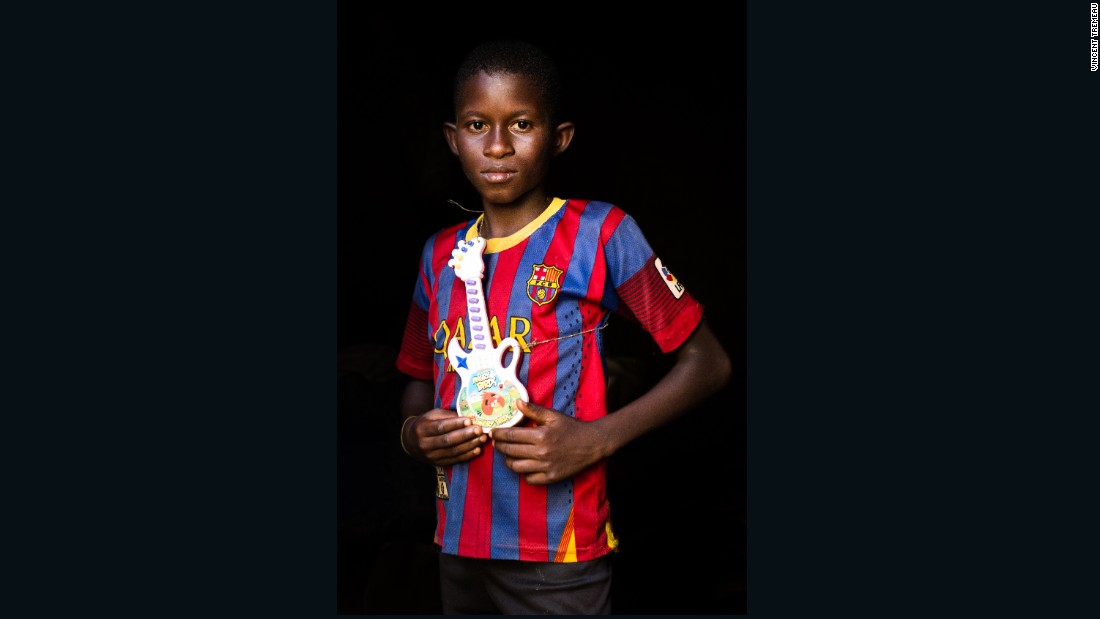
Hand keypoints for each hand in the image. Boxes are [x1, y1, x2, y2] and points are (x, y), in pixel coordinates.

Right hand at [405, 408, 487, 465]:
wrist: (411, 441)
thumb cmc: (426, 424)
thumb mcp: (432, 415)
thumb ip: (448, 416)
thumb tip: (468, 416)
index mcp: (422, 429)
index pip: (441, 427)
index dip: (456, 424)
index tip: (470, 419)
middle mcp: (425, 444)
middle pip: (447, 440)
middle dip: (465, 435)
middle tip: (480, 430)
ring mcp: (430, 456)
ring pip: (452, 451)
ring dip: (469, 445)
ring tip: (482, 438)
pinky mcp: (437, 464)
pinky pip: (454, 460)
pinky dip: (467, 456)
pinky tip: (477, 450)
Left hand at [488, 400, 606, 484]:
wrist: (592, 444)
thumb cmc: (572, 428)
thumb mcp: (553, 416)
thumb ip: (534, 411)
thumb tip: (517, 402)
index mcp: (541, 436)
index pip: (511, 436)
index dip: (498, 434)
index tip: (492, 432)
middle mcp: (541, 453)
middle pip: (510, 451)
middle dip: (499, 446)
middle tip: (496, 443)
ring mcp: (545, 467)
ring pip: (516, 467)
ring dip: (508, 460)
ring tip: (508, 454)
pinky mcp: (550, 478)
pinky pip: (529, 479)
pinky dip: (523, 473)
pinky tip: (523, 465)